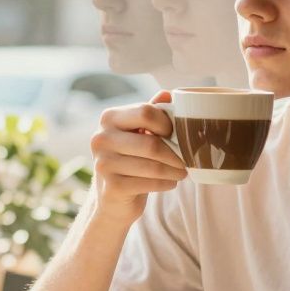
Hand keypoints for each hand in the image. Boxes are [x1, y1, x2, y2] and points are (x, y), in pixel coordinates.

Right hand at [89, 91, 187, 226]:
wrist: (113, 197)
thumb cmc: (130, 159)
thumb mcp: (138, 132)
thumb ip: (150, 113)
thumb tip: (167, 93)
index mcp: (109, 118)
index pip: (146, 112)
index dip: (167, 124)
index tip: (176, 134)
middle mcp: (101, 138)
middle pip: (152, 143)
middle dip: (176, 154)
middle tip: (187, 159)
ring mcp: (103, 164)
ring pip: (153, 166)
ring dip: (175, 170)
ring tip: (182, 172)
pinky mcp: (111, 187)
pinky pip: (149, 184)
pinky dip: (166, 183)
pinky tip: (170, 182)